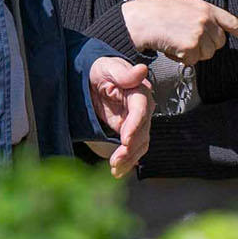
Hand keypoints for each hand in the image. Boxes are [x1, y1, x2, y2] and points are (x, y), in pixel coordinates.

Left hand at [88, 56, 152, 175]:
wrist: (95, 76)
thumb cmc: (102, 69)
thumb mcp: (109, 67)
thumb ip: (124, 73)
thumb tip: (142, 69)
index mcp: (139, 91)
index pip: (141, 111)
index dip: (135, 126)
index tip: (125, 140)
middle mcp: (142, 108)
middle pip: (142, 132)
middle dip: (130, 149)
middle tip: (116, 162)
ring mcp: (137, 121)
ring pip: (140, 144)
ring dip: (129, 159)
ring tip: (115, 170)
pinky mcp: (129, 131)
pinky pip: (133, 148)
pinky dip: (127, 161)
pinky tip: (118, 172)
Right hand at [121, 0, 237, 65]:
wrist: (144, 19)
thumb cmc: (162, 15)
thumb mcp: (188, 9)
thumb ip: (205, 20)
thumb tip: (216, 39)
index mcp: (207, 8)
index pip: (232, 22)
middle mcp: (206, 20)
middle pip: (219, 44)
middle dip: (206, 46)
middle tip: (186, 38)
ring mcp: (199, 33)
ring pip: (207, 55)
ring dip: (193, 54)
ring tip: (177, 40)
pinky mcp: (191, 46)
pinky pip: (193, 62)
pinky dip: (182, 59)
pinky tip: (172, 47)